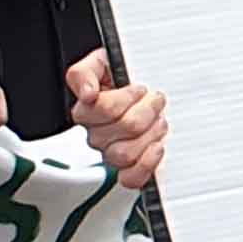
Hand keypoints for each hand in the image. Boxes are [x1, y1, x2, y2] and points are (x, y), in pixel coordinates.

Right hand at [63, 50, 165, 187]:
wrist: (142, 93)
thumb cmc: (121, 79)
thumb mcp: (101, 63)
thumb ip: (84, 74)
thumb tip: (87, 94)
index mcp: (86, 111)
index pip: (102, 108)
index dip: (127, 96)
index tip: (138, 87)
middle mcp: (96, 135)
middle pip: (125, 127)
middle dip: (147, 109)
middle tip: (154, 100)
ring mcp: (112, 153)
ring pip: (127, 153)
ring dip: (151, 132)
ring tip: (157, 120)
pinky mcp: (128, 169)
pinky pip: (130, 178)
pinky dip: (146, 164)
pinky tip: (156, 147)